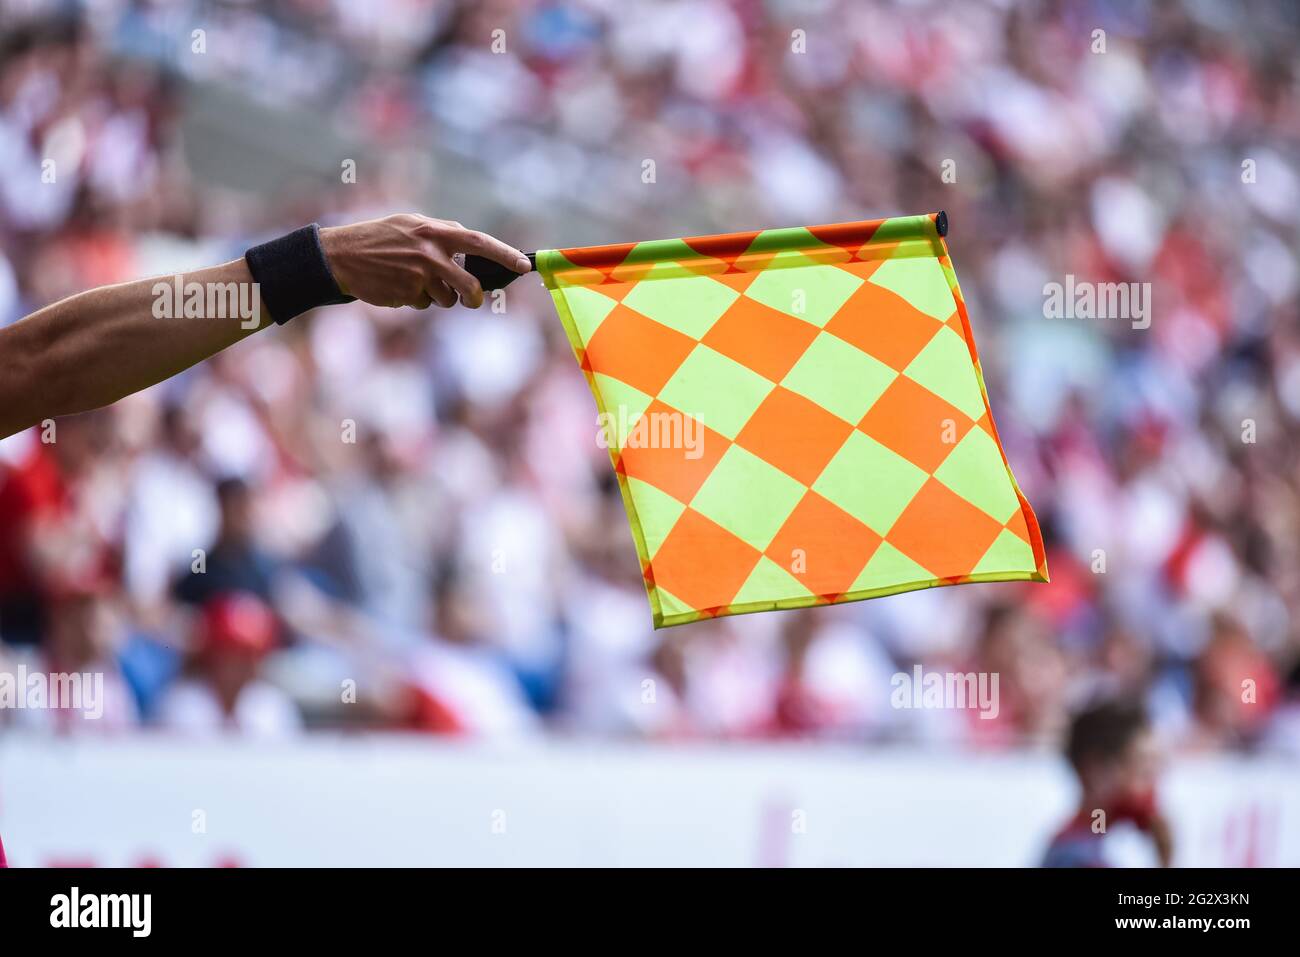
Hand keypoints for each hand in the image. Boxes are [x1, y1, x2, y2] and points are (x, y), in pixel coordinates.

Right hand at [319, 214, 529, 309]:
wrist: (340, 256)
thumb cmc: (378, 239)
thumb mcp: (410, 223)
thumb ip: (441, 232)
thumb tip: (472, 244)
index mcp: (434, 231)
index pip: (479, 243)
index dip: (505, 255)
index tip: (524, 266)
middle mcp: (430, 253)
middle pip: (469, 285)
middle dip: (473, 297)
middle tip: (469, 299)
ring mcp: (419, 276)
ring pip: (446, 299)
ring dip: (437, 297)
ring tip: (413, 281)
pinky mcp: (407, 295)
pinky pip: (424, 304)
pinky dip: (416, 300)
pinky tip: (398, 286)